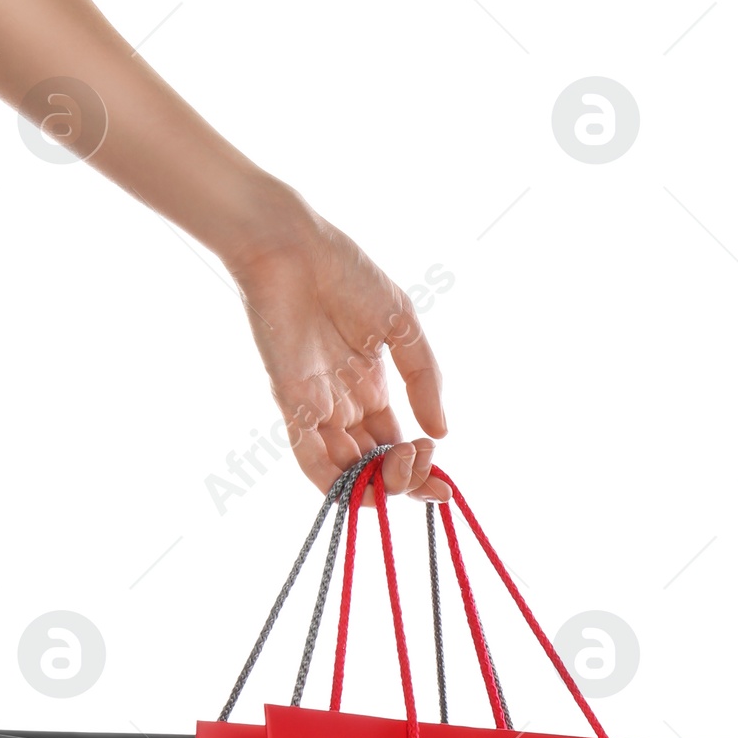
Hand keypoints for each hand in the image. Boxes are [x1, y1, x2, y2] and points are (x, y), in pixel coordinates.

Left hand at [228, 194, 448, 503]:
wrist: (294, 247)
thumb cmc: (346, 274)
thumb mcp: (403, 327)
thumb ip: (424, 379)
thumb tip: (442, 432)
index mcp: (370, 388)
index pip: (394, 446)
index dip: (419, 468)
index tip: (444, 484)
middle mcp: (343, 406)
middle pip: (374, 465)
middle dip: (404, 478)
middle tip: (424, 461)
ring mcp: (317, 407)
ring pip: (347, 470)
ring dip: (379, 484)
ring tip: (405, 470)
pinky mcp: (292, 404)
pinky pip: (310, 458)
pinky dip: (336, 483)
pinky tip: (367, 490)